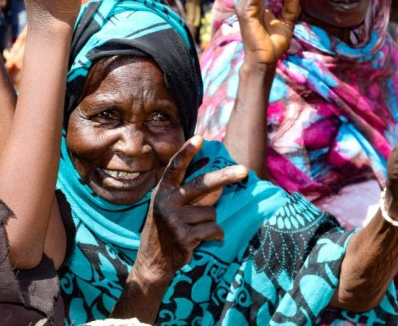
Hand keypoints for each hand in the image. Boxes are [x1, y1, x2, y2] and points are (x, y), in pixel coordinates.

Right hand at [134, 137, 247, 278]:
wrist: (153, 260)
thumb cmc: (166, 226)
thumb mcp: (169, 205)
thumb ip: (188, 190)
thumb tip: (215, 175)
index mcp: (162, 191)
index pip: (175, 167)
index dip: (187, 152)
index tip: (200, 138)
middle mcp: (166, 202)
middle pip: (201, 185)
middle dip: (224, 177)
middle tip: (244, 171)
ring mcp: (174, 220)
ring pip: (211, 212)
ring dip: (210, 221)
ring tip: (195, 228)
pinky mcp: (185, 237)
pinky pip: (214, 229)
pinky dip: (215, 235)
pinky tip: (200, 240)